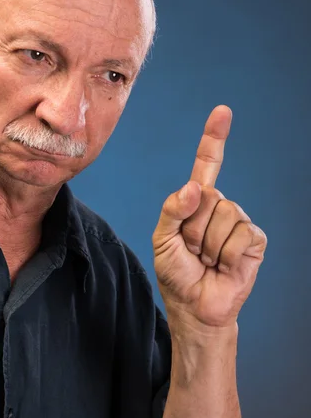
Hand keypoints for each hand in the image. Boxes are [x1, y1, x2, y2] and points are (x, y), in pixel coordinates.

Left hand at [152, 106, 266, 330]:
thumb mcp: (163, 238)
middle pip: (208, 197)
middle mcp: (219, 206)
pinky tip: (223, 265)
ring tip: (206, 258)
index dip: (214, 139)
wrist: (195, 305)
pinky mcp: (254, 240)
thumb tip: (196, 187)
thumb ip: (173, 209)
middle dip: (194, 228)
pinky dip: (226, 255)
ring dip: (209, 244)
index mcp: (196, 201)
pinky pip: (240, 236)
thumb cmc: (176, 270)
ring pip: (224, 216)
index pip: (207, 165)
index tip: (222, 112)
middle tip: (192, 249)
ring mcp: (238, 221)